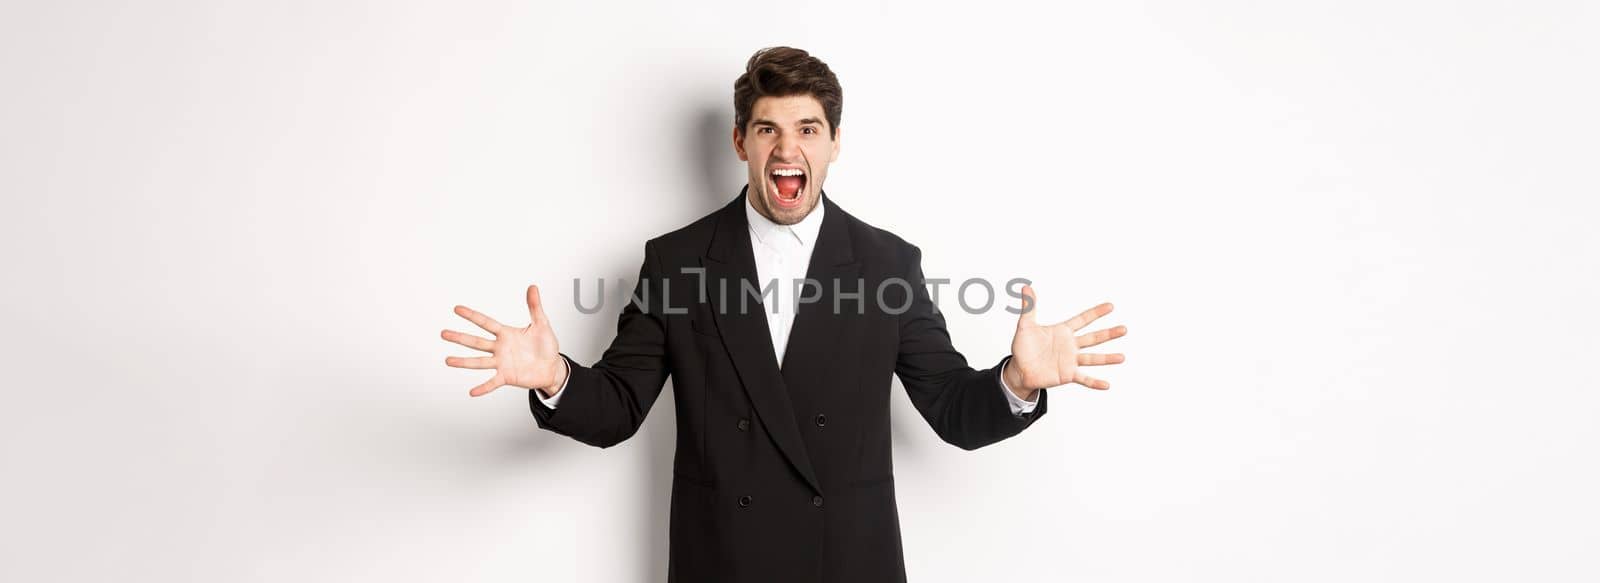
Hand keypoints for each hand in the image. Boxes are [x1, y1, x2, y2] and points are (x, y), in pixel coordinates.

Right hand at [442, 284, 567, 397]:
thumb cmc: (546, 346)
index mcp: (506, 334)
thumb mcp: (542, 324)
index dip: (472, 315)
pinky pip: (492, 383)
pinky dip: (483, 388)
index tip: (456, 309)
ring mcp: (502, 363)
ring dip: (464, 362)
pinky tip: (472, 392)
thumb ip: (535, 306)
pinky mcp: (507, 377)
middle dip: (460, 337)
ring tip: (448, 360)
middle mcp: (500, 348)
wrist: (552, 367)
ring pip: (479, 362)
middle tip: (443, 333)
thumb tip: (532, 287)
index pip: (485, 322)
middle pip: (476, 342)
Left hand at [1005, 285, 1127, 396]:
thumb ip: (1028, 307)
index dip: (1096, 313)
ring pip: (1093, 358)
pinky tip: (1106, 385)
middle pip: (1093, 338)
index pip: (1083, 319)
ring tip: (1122, 357)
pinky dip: (1094, 382)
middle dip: (1108, 334)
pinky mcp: (1067, 375)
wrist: (1019, 370)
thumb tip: (1026, 287)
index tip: (1110, 306)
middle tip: (1124, 329)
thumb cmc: (1023, 348)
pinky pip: (1083, 379)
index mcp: (1063, 332)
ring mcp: (1070, 361)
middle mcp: (1070, 345)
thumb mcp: (1025, 326)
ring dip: (1107, 358)